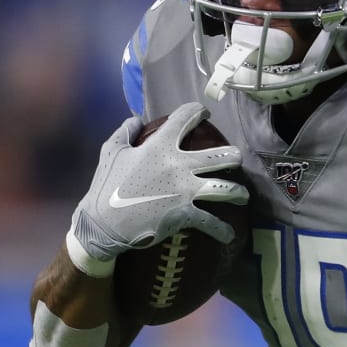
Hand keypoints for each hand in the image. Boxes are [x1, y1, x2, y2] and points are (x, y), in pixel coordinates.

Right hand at [69, 102, 249, 262]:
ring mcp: (184, 190)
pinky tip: (229, 235)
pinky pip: (211, 222)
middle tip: (236, 159)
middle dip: (233, 156)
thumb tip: (137, 118)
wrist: (103, 223)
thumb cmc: (106, 186)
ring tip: (243, 197)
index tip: (203, 113)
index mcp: (160, 147)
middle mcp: (178, 165)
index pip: (184, 118)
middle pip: (219, 155)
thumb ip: (125, 131)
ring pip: (224, 188)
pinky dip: (222, 231)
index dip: (197, 111)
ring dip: (238, 193)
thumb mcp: (111, 151)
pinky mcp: (185, 214)